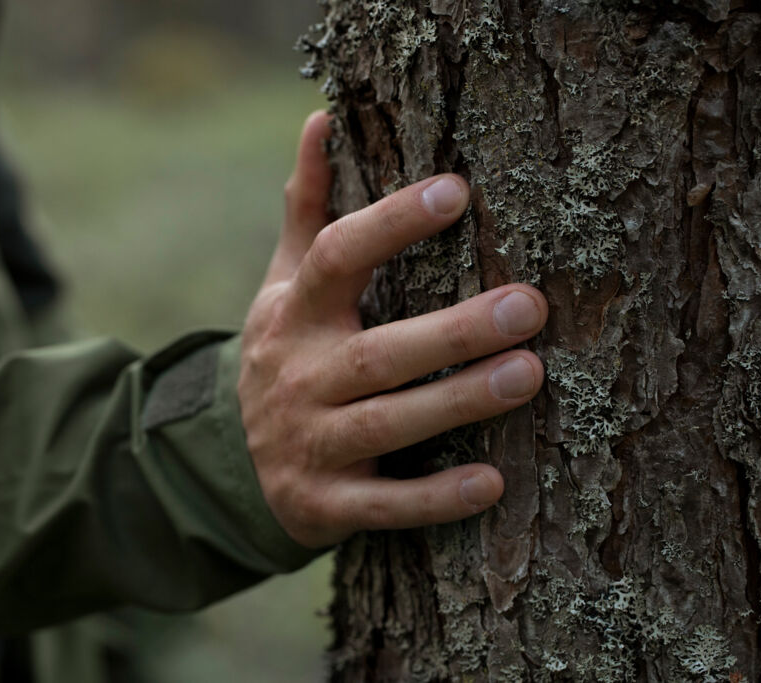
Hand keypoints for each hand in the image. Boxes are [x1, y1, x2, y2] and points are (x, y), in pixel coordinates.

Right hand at [239, 111, 547, 548]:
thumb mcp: (285, 284)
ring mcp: (308, 445)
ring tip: (530, 373)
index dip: (391, 223)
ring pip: (387, 424)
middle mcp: (297, 377)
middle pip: (377, 351)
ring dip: (457, 401)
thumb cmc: (285, 352)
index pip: (336, 258)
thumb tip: (319, 119)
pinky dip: (435, 498)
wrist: (229, 463)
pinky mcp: (323, 505)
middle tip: (531, 304)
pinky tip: (494, 483)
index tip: (458, 190)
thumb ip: (308, 209)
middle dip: (454, 330)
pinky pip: (383, 505)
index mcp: (293, 314)